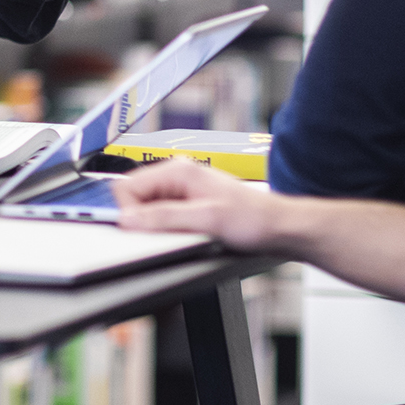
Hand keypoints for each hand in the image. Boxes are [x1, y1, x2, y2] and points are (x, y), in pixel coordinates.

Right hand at [108, 161, 286, 251]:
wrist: (277, 227)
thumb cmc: (252, 218)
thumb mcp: (205, 220)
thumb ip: (164, 217)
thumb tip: (129, 219)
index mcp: (178, 170)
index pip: (128, 187)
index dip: (129, 212)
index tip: (140, 230)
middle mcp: (177, 175)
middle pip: (135, 198)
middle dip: (143, 219)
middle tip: (168, 234)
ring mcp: (182, 189)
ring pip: (147, 208)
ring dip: (157, 225)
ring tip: (186, 232)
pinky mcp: (187, 203)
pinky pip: (162, 215)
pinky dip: (168, 228)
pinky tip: (189, 233)